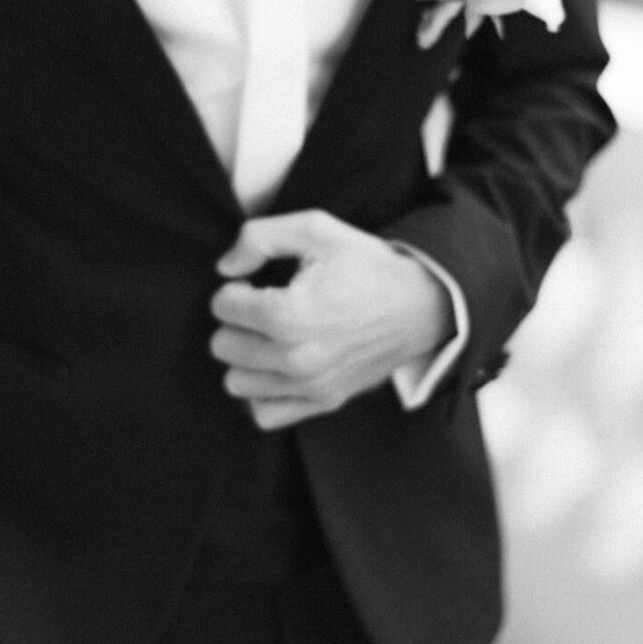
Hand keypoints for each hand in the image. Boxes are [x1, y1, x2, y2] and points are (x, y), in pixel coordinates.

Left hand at [210, 210, 452, 428]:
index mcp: (289, 314)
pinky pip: (265, 414)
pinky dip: (263, 392)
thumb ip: (258, 238)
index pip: (222, 306)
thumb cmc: (367, 266)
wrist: (420, 304)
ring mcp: (310, 385)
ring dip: (246, 357)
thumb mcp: (315, 229)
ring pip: (236, 382)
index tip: (258, 282)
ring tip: (270, 336)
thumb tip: (226, 266)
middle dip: (237, 322)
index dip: (236, 287)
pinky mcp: (323, 401)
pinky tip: (278, 365)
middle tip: (264, 306)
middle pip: (223, 345)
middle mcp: (296, 358)